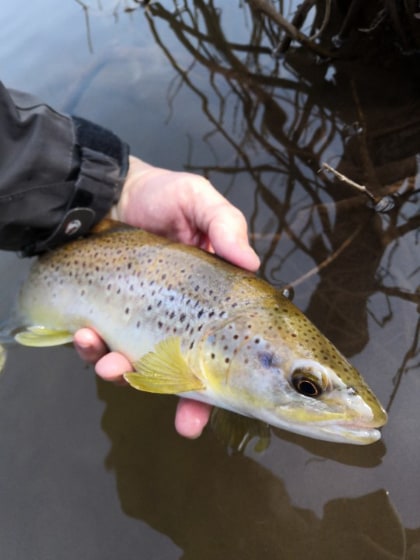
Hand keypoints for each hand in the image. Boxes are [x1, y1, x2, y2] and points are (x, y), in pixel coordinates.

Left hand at [74, 155, 259, 437]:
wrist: (107, 189)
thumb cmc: (161, 195)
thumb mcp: (200, 201)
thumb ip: (226, 226)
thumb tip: (252, 261)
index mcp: (205, 297)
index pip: (220, 344)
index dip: (224, 379)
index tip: (233, 404)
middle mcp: (173, 315)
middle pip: (182, 368)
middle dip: (184, 400)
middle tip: (187, 422)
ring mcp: (136, 317)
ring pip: (134, 363)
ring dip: (124, 372)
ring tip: (113, 364)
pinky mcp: (103, 312)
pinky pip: (97, 344)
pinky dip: (92, 348)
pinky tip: (88, 335)